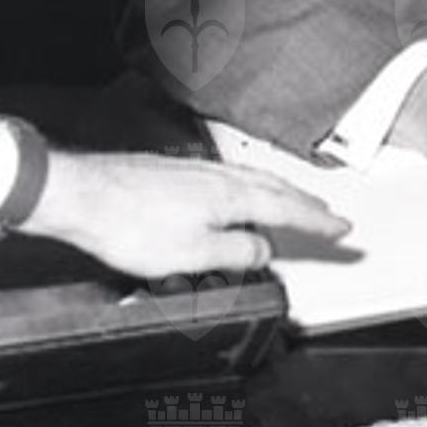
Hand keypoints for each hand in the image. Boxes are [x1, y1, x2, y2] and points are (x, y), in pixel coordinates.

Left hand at [27, 149, 348, 277]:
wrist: (84, 194)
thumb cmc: (129, 223)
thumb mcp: (192, 255)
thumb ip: (236, 253)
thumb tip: (263, 250)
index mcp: (230, 197)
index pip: (287, 210)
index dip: (318, 222)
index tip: (342, 228)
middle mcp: (218, 177)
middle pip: (275, 189)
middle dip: (307, 203)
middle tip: (329, 214)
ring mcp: (198, 171)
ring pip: (253, 180)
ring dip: (281, 192)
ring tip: (295, 202)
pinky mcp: (177, 172)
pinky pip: (231, 178)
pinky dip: (252, 187)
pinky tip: (239, 193)